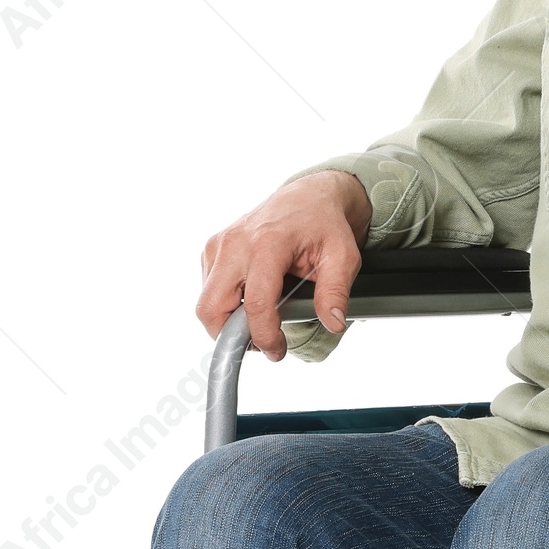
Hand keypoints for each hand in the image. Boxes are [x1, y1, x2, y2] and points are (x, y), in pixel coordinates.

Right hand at [197, 171, 371, 360]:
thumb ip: (336, 291)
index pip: (254, 303)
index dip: (264, 336)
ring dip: (227, 322)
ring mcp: (219, 245)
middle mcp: (236, 243)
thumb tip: (332, 323)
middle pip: (211, 308)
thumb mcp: (343, 257)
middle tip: (260, 344)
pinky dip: (224, 305)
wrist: (308, 197)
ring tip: (260, 322)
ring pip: (205, 302)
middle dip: (230, 338)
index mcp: (268, 244)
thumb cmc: (324, 225)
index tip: (277, 351)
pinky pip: (207, 290)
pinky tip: (250, 300)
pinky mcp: (212, 249)